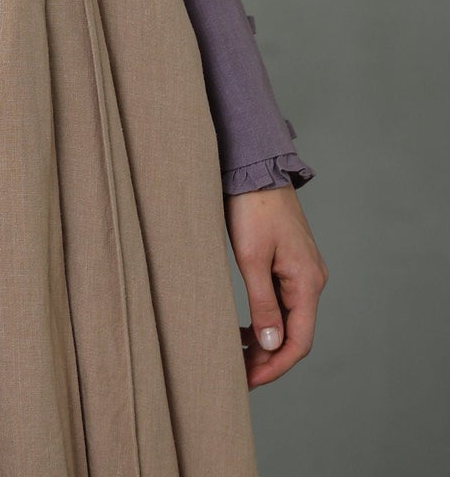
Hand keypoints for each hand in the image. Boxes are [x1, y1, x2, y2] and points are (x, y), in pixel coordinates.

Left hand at [224, 184, 327, 388]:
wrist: (256, 169)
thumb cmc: (252, 209)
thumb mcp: (251, 258)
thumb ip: (262, 304)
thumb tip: (270, 346)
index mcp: (307, 282)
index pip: (298, 341)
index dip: (275, 366)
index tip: (249, 380)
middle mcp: (312, 280)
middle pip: (295, 333)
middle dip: (268, 358)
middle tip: (238, 372)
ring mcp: (304, 271)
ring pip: (289, 319)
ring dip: (266, 341)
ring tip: (237, 354)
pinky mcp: (292, 263)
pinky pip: (284, 302)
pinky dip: (267, 320)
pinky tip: (245, 328)